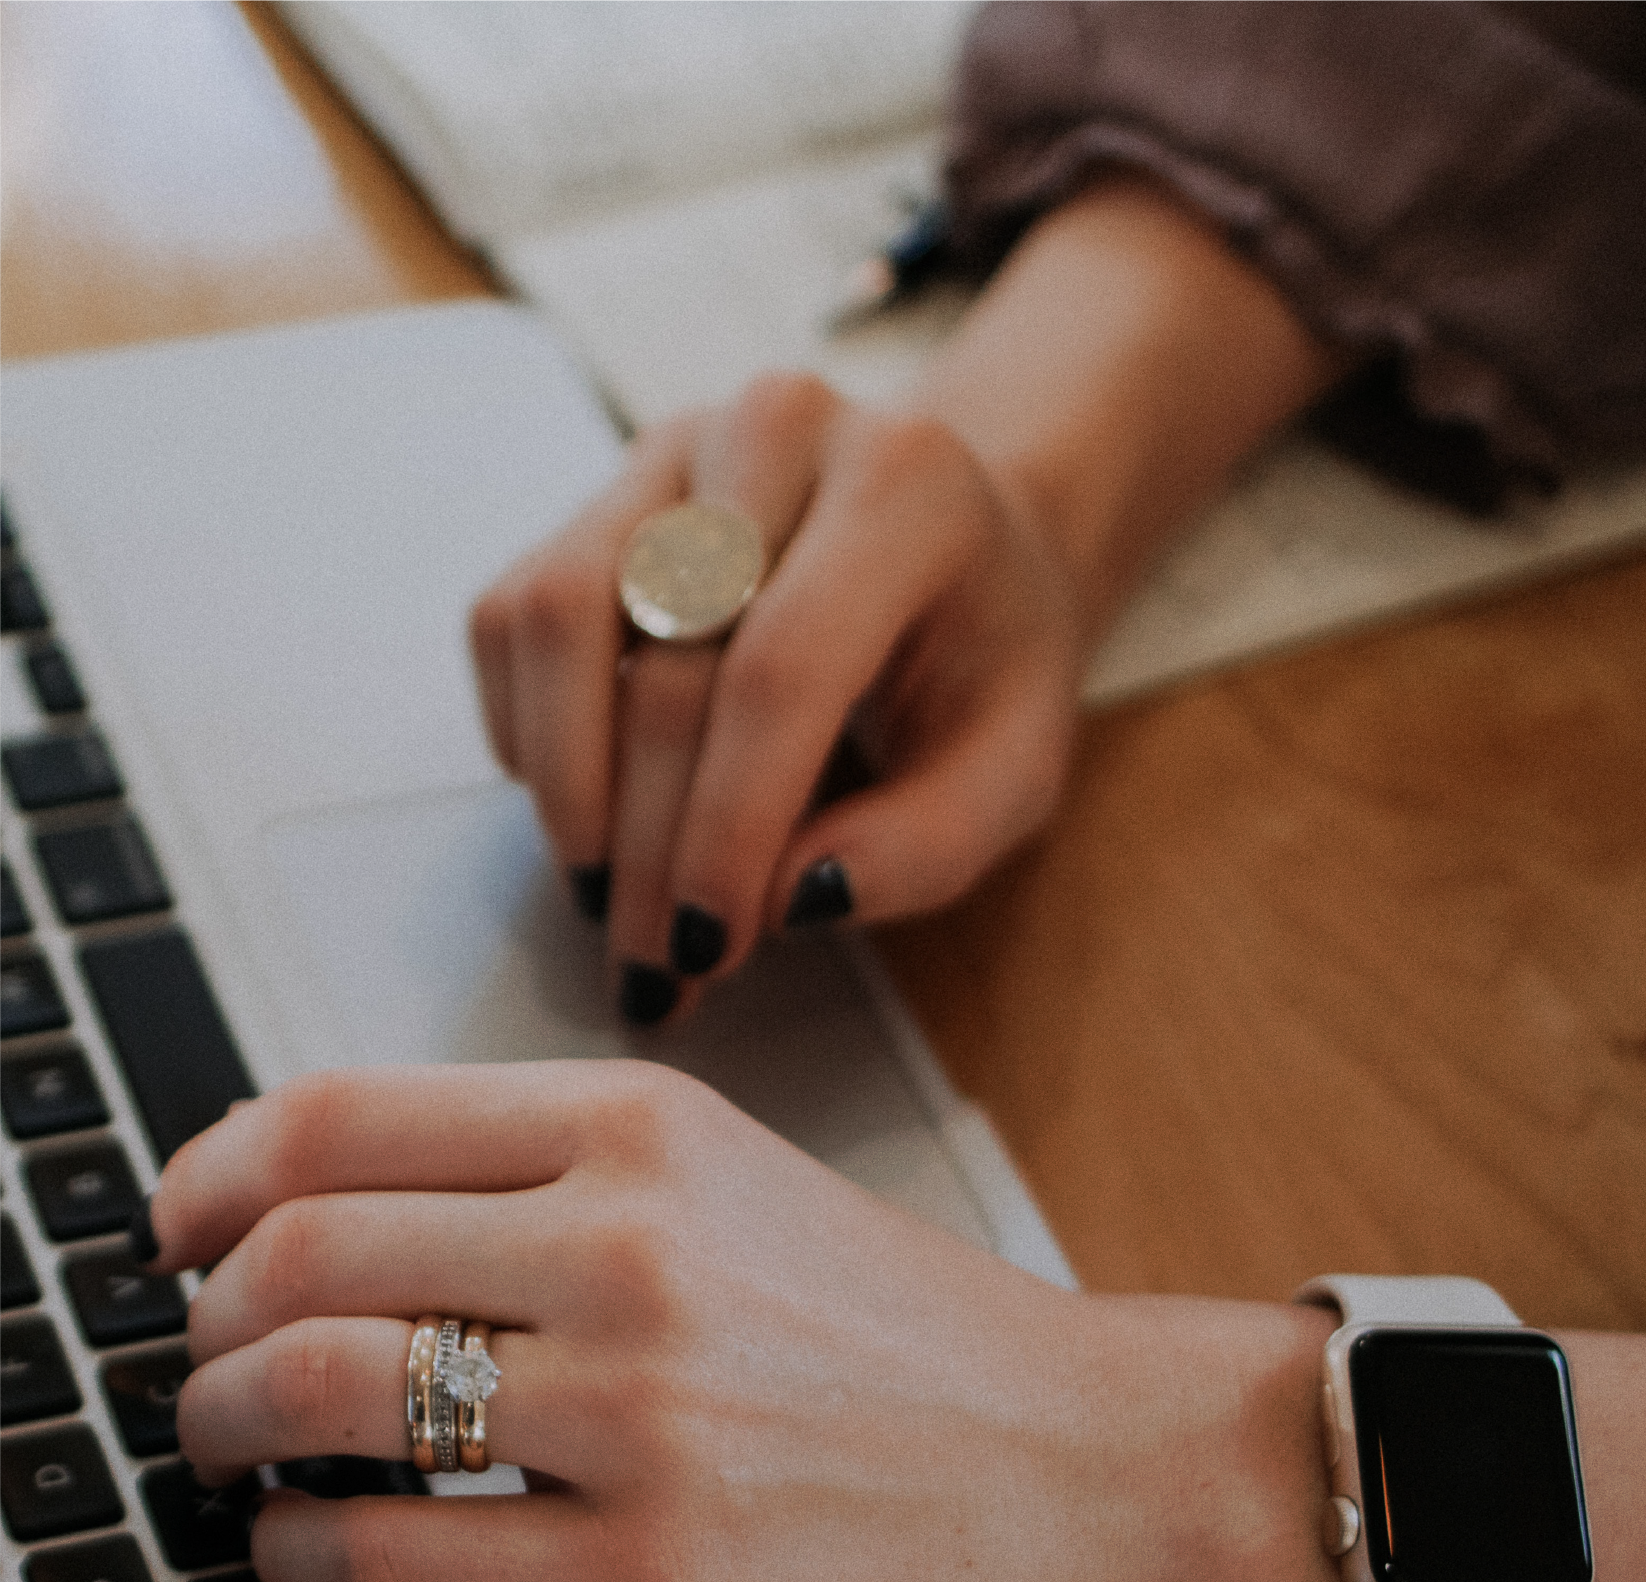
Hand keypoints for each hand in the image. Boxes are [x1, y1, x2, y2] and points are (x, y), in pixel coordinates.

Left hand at [151, 1063, 1357, 1581]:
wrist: (1089, 1469)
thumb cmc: (914, 1336)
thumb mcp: (738, 1187)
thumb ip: (554, 1179)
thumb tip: (346, 1218)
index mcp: (646, 1128)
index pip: (340, 1114)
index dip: (212, 1173)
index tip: (178, 1226)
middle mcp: (631, 1245)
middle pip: (300, 1252)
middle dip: (204, 1320)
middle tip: (200, 1362)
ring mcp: (643, 1410)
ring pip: (322, 1392)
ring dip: (226, 1426)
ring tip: (232, 1453)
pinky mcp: (660, 1573)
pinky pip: (398, 1557)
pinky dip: (303, 1560)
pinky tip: (306, 1559)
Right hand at [469, 374, 1079, 1024]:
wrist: (957, 541)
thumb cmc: (985, 663)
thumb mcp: (1013, 770)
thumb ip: (926, 845)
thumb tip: (790, 898)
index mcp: (906, 488)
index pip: (781, 668)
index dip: (727, 825)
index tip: (708, 947)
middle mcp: (777, 433)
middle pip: (667, 662)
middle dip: (648, 847)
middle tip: (654, 965)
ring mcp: (671, 449)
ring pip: (557, 618)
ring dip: (566, 787)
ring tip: (604, 897)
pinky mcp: (599, 492)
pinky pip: (511, 616)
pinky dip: (528, 732)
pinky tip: (588, 807)